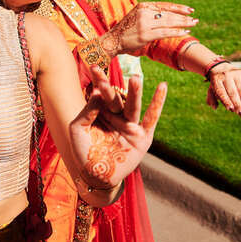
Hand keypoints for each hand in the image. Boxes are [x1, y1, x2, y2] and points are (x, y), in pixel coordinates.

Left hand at [71, 67, 167, 190]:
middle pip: (115, 98)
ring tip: (135, 78)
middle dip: (110, 87)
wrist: (96, 175)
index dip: (98, 81)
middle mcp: (117, 115)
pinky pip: (152, 117)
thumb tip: (96, 93)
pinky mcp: (143, 136)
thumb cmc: (84, 152)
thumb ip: (86, 112)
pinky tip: (162, 87)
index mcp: (101, 112)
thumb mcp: (78, 129)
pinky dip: (158, 103)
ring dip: (134, 92)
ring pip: (133, 106)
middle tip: (107, 74)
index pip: (100, 93)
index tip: (93, 66)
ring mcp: (130, 125)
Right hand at [100, 2, 197, 56]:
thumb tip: (168, 15)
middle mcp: (144, 12)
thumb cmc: (126, 30)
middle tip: (195, 19)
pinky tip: (185, 32)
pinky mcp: (145, 35)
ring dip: (183, 23)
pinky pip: (165, 32)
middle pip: (169, 14)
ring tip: (193, 24)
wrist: (113, 40)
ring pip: (169, 22)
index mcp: (143, 5)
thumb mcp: (137, 16)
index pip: (164, 5)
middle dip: (183, 17)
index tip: (189, 10)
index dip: (178, 7)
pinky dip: (176, 32)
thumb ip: (150, 14)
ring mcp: (144, 23)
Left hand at [207, 66, 240, 115]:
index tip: (231, 110)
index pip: (221, 92)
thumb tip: (214, 107)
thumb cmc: (218, 84)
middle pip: (232, 92)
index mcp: (216, 79)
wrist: (223, 69)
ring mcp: (236, 73)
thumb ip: (211, 99)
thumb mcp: (211, 90)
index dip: (226, 101)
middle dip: (237, 104)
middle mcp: (226, 75)